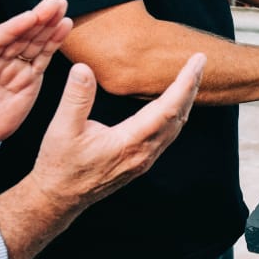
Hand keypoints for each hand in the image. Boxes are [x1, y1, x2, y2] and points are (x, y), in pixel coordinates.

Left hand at [0, 0, 71, 151]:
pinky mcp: (28, 79)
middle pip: (19, 34)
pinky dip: (54, 42)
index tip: (32, 15)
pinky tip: (64, 27)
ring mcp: (13, 68)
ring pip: (33, 42)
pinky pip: (42, 58)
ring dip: (49, 25)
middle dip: (38, 18)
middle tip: (55, 2)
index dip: (15, 27)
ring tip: (63, 8)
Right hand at [28, 54, 203, 209]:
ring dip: (185, 100)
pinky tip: (172, 103)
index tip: (197, 61)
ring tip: (191, 77)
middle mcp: (144, 152)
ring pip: (176, 126)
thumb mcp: (62, 129)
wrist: (58, 197)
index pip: (168, 108)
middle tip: (200, 61)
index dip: (185, 83)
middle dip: (192, 86)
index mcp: (131, 142)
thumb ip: (76, 98)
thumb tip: (83, 69)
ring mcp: (145, 159)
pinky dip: (175, 114)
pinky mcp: (140, 161)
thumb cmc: (60, 164)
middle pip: (179, 115)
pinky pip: (168, 134)